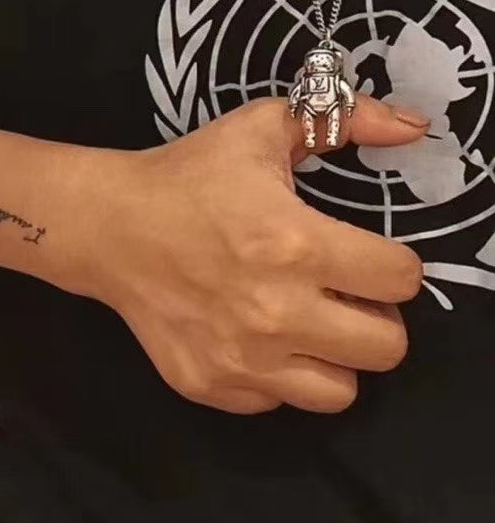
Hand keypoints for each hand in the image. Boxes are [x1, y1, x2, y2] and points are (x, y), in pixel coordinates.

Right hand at [76, 95, 429, 415]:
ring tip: (303, 322)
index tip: (363, 255)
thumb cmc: (188, 176)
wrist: (108, 225)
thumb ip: (345, 120)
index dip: (392, 263)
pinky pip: (277, 402)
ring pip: (342, 392)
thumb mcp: (261, 129)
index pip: (402, 279)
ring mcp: (242, 359)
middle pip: (388, 347)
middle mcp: (277, 313)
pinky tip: (250, 335)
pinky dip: (275, 375)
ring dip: (331, 356)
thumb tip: (414, 129)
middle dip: (373, 315)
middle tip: (339, 292)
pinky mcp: (211, 386)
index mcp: (297, 244)